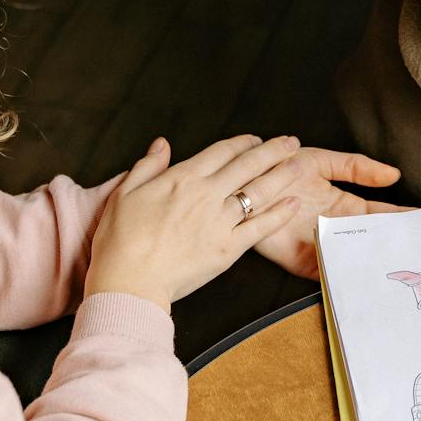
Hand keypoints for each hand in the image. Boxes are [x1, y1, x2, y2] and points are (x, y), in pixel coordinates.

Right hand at [84, 135, 303, 309]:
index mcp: (182, 179)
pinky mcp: (228, 249)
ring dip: (282, 175)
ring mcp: (220, 222)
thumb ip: (148, 166)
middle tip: (290, 142)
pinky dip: (278, 214)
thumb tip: (162, 144)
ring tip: (300, 164)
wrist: (129, 280)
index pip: (221, 152)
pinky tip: (292, 204)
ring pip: (258, 192)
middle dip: (272, 151)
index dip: (242, 143)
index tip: (255, 139)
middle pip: (247, 165)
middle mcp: (206, 195)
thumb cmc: (120, 240)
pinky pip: (259, 228)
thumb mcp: (124, 194)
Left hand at [250, 146, 406, 279]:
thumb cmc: (278, 168)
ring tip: (397, 268)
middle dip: (394, 247)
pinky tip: (358, 276)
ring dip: (371, 263)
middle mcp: (336, 228)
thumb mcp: (321, 161)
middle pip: (371, 241)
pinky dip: (340, 276)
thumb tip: (393, 175)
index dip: (404, 218)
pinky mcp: (298, 261)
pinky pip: (324, 272)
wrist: (242, 182)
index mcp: (344, 205)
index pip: (381, 215)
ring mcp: (319, 245)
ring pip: (352, 258)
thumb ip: (356, 168)